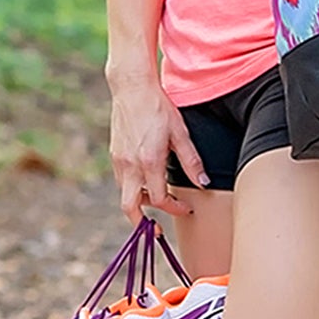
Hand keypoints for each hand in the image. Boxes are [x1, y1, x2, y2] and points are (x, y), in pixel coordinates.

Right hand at [108, 78, 207, 222]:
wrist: (132, 88)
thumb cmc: (158, 107)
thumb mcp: (180, 133)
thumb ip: (192, 161)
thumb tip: (203, 183)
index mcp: (149, 162)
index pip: (159, 200)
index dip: (174, 209)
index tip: (185, 208)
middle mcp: (130, 165)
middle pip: (129, 208)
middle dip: (141, 224)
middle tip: (156, 230)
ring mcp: (119, 160)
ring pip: (124, 194)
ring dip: (139, 202)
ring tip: (156, 199)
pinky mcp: (114, 154)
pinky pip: (121, 180)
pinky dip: (132, 187)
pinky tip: (146, 179)